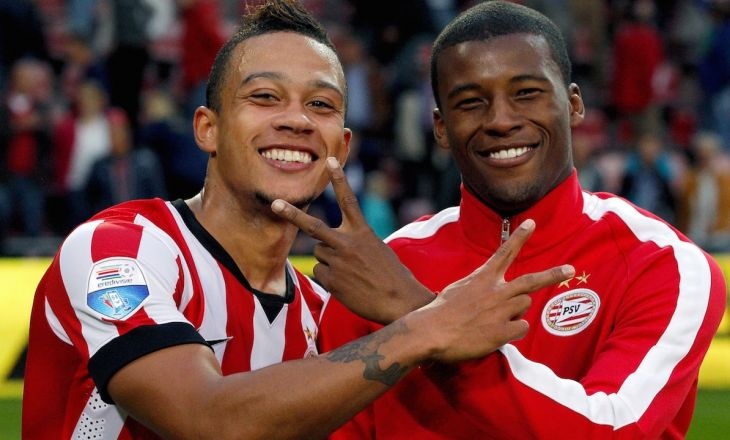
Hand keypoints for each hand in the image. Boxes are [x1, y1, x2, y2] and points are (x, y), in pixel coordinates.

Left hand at [272, 157, 433, 323]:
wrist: (400, 301)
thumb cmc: (391, 276)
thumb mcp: (376, 249)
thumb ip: (353, 242)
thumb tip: (327, 248)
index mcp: (363, 232)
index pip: (348, 200)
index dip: (339, 179)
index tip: (330, 161)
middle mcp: (348, 243)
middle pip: (313, 226)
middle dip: (291, 214)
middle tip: (275, 204)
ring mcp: (338, 262)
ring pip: (319, 254)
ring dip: (329, 261)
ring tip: (351, 273)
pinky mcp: (332, 280)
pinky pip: (320, 274)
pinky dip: (331, 279)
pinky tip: (348, 285)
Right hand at [408, 219, 573, 362]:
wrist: (430, 332)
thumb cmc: (439, 312)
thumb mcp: (458, 290)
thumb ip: (477, 287)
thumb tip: (488, 292)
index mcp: (483, 278)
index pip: (504, 253)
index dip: (519, 237)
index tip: (531, 223)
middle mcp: (496, 291)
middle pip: (531, 281)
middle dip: (553, 274)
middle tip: (570, 269)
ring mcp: (501, 311)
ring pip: (524, 306)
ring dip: (515, 312)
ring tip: (494, 320)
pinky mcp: (502, 331)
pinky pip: (521, 328)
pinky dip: (513, 331)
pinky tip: (496, 334)